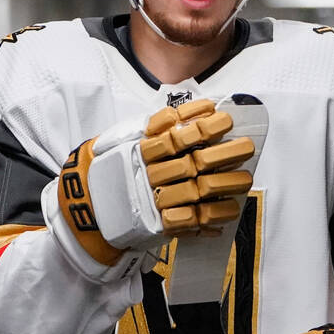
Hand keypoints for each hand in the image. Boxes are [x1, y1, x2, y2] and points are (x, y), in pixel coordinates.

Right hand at [46, 98, 256, 280]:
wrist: (87, 209)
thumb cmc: (113, 169)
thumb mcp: (124, 140)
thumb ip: (156, 126)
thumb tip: (196, 109)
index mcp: (139, 150)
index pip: (175, 135)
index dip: (201, 126)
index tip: (224, 119)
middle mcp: (148, 175)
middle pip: (192, 163)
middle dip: (222, 155)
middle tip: (246, 147)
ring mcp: (154, 201)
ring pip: (196, 191)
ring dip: (225, 184)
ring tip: (245, 177)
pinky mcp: (159, 225)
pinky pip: (192, 221)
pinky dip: (214, 215)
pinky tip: (231, 207)